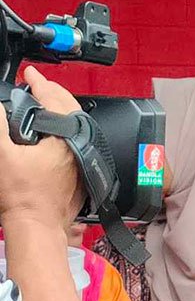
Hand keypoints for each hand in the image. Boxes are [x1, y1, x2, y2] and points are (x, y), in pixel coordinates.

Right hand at [0, 66, 84, 226]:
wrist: (36, 226)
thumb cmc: (22, 197)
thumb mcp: (2, 154)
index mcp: (65, 139)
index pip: (56, 100)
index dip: (41, 83)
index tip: (30, 74)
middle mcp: (79, 147)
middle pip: (71, 110)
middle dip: (54, 93)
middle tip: (38, 84)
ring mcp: (81, 160)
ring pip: (75, 125)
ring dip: (60, 111)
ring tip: (44, 102)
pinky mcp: (79, 171)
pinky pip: (75, 140)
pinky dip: (63, 129)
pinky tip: (51, 130)